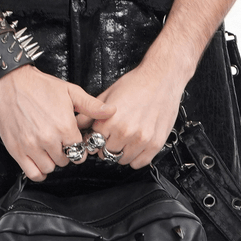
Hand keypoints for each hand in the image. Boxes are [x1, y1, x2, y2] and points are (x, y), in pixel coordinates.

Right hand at [0, 65, 112, 181]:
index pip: (80, 151)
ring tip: (49, 148)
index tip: (73, 142)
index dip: (78, 147)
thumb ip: (91, 105)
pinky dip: (38, 171)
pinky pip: (33, 173)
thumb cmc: (39, 86)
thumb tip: (112, 111)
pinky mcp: (16, 150)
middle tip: (60, 143)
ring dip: (52, 161)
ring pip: (50, 168)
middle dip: (65, 153)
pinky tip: (40, 160)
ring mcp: (31, 146)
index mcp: (64, 126)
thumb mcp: (70, 91)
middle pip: (65, 161)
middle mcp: (48, 139)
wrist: (10, 82)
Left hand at [87, 52, 188, 168]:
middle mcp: (125, 132)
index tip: (100, 137)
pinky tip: (136, 147)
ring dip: (122, 153)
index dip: (95, 139)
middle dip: (107, 146)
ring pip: (123, 160)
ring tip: (125, 140)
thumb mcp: (107, 94)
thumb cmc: (136, 83)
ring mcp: (142, 139)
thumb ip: (91, 112)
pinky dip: (136, 158)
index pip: (94, 143)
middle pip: (107, 154)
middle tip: (113, 137)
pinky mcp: (155, 143)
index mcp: (111, 121)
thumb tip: (79, 124)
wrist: (161, 77)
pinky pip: (140, 162)